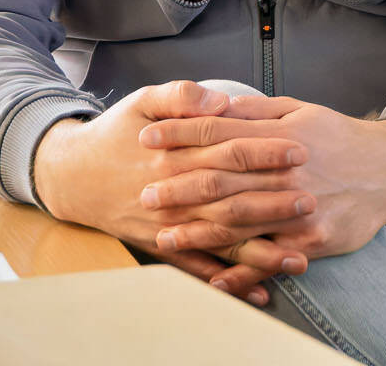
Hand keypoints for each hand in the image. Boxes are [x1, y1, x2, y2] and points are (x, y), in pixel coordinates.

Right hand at [31, 81, 312, 303]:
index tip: (300, 150)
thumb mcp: (144, 99)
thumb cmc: (116, 131)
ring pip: (221, 242)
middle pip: (232, 199)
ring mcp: (170, 225)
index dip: (265, 151)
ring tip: (299, 259)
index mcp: (177, 152)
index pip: (229, 151)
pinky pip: (199, 269)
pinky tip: (258, 290)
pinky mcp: (163, 246)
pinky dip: (228, 282)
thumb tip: (219, 101)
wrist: (74, 176)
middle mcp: (176, 193)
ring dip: (260, 253)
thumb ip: (182, 96)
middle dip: (273, 204)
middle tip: (311, 202)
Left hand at [139, 95, 385, 298]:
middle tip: (144, 193)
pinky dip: (240, 272)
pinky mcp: (311, 241)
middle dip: (179, 186)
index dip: (180, 133)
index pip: (219, 131)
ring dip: (197, 230)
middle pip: (222, 179)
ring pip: (239, 221)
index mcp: (280, 135)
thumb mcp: (300, 110)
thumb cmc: (338, 136)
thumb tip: (215, 104)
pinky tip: (213, 279)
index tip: (148, 137)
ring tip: (164, 236)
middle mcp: (286, 172)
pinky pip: (269, 259)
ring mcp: (298, 209)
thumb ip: (256, 110)